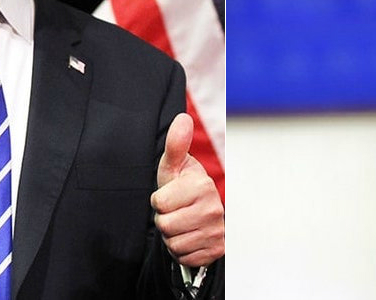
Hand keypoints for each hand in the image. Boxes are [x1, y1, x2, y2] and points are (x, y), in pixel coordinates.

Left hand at [152, 113, 224, 266]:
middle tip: (176, 211)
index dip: (159, 201)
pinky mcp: (216, 250)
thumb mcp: (175, 166)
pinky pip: (184, 257)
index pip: (160, 204)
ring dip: (172, 237)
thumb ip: (176, 145)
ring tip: (182, 223)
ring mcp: (216, 232)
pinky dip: (182, 251)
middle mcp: (213, 209)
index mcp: (202, 186)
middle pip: (165, 226)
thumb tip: (182, 118)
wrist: (205, 212)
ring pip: (173, 244)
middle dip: (165, 220)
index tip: (170, 196)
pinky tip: (189, 237)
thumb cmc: (183, 187)